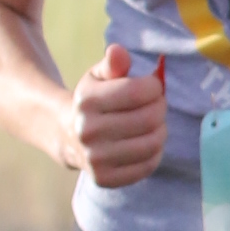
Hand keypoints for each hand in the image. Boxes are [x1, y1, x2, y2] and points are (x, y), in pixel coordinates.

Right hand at [68, 44, 168, 185]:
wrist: (69, 136)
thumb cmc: (94, 101)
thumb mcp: (99, 76)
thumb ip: (113, 63)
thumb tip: (118, 51)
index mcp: (87, 101)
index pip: (138, 92)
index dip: (154, 87)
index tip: (152, 87)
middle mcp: (87, 131)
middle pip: (149, 118)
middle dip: (160, 108)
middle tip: (157, 105)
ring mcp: (95, 158)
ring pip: (152, 143)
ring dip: (161, 130)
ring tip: (153, 124)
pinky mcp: (105, 179)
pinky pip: (148, 165)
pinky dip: (155, 152)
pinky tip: (146, 142)